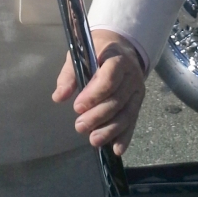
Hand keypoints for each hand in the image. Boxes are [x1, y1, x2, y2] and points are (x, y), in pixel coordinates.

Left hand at [52, 30, 145, 155]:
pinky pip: (132, 120)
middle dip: (98, 116)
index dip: (94, 94)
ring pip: (126, 113)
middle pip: (117, 100)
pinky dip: (125, 136)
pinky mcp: (138, 102)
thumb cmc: (97, 50)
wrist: (121, 47)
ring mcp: (137, 90)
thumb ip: (69, 75)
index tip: (77, 107)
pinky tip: (116, 149)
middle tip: (79, 126)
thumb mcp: (80, 54)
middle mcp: (131, 75)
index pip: (109, 78)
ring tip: (94, 141)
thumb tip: (59, 97)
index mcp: (117, 58)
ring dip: (110, 130)